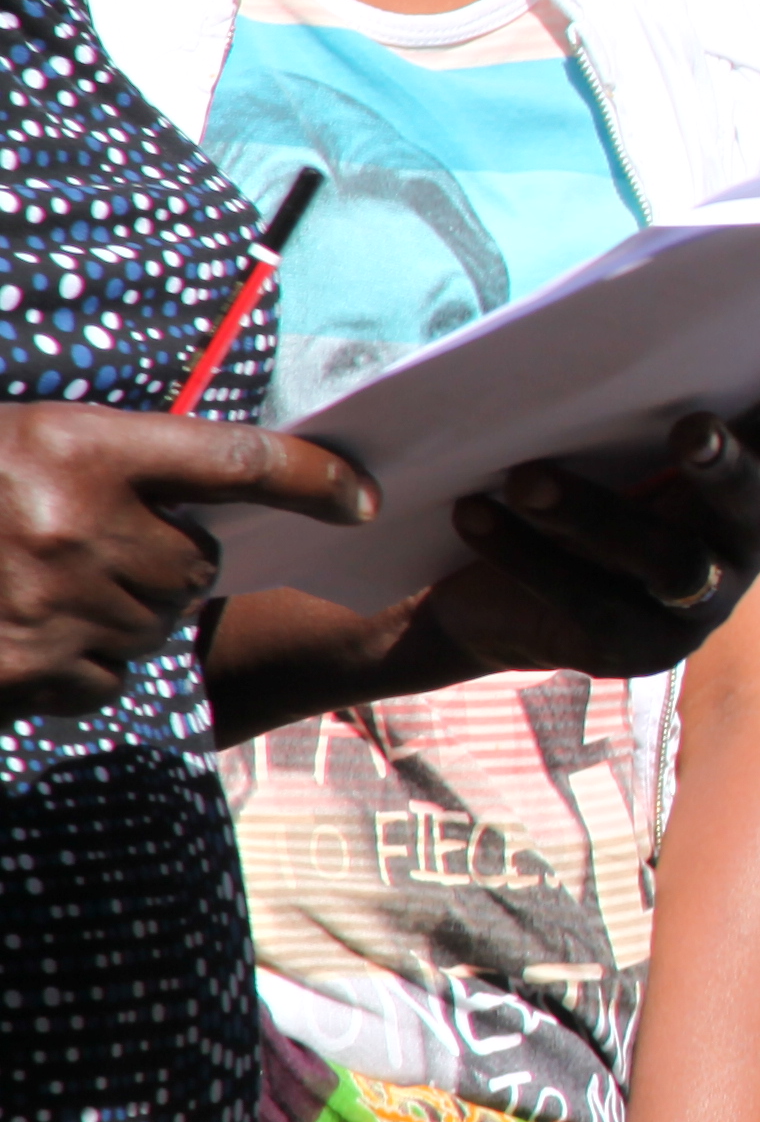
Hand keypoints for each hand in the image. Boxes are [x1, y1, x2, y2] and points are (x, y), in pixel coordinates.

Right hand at [0, 405, 369, 714]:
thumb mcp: (36, 441)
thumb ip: (126, 463)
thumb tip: (226, 492)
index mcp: (81, 449)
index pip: (238, 462)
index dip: (313, 481)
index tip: (363, 501)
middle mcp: (77, 526)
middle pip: (196, 565)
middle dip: (163, 564)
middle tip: (85, 546)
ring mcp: (53, 605)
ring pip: (156, 627)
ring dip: (118, 617)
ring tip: (39, 586)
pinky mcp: (25, 671)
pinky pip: (106, 680)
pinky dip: (77, 669)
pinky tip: (25, 632)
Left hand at [245, 319, 759, 708]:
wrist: (478, 587)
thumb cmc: (552, 468)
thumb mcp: (593, 421)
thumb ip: (626, 377)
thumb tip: (612, 286)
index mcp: (754, 472)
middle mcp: (744, 539)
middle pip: (755, 500)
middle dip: (728, 464)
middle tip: (692, 429)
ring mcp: (700, 602)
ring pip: (664, 560)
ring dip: (592, 514)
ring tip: (525, 476)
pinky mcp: (638, 649)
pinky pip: (588, 602)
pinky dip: (527, 555)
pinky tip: (475, 512)